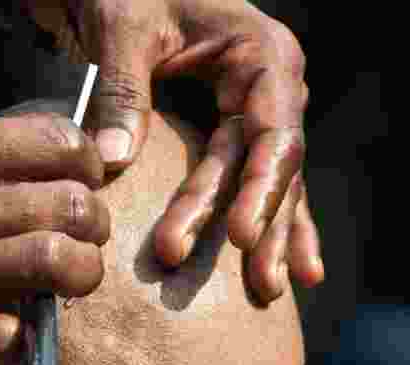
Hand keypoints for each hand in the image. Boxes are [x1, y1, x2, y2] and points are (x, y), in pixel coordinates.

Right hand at [0, 114, 109, 364]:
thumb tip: (19, 169)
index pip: (56, 143)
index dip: (87, 162)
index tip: (84, 178)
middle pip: (72, 209)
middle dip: (93, 223)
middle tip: (85, 235)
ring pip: (57, 270)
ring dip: (77, 277)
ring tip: (67, 281)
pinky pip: (6, 335)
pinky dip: (15, 330)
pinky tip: (1, 323)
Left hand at [30, 0, 322, 301]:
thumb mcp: (123, 28)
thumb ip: (123, 90)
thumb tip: (113, 160)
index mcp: (260, 54)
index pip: (272, 131)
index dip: (260, 187)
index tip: (239, 235)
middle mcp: (272, 87)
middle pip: (273, 167)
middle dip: (263, 225)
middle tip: (255, 281)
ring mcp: (260, 113)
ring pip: (272, 182)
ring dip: (273, 237)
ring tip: (272, 291)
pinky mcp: (237, 134)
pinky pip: (259, 184)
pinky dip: (274, 224)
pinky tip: (296, 271)